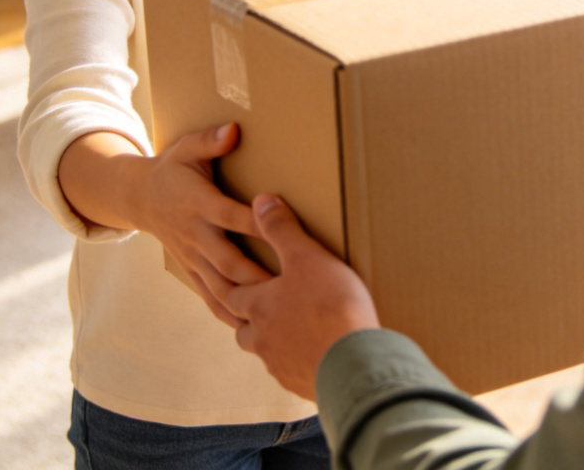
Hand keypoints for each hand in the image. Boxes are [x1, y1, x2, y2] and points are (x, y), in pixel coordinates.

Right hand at [126, 122, 270, 326]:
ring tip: (278, 315)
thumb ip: (210, 140)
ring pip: (220, 285)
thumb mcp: (187, 147)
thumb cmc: (172, 168)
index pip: (231, 215)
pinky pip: (209, 295)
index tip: (282, 227)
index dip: (256, 222)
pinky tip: (249, 327)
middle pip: (229, 260)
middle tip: (291, 287)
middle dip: (259, 275)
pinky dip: (227, 312)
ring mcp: (192, 256)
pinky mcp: (191, 269)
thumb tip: (234, 130)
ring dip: (247, 300)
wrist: (138, 197)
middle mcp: (196, 234)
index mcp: (199, 203)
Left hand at [228, 194, 380, 399]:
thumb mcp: (306, 256)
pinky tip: (310, 352)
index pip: (232, 295)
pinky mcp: (303, 384)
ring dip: (270, 340)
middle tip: (252, 305)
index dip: (230, 284)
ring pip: (265, 353)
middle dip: (244, 317)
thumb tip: (261, 200)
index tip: (230, 275)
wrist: (353, 363)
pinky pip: (291, 371)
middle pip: (242, 330)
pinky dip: (295, 360)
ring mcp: (282, 366)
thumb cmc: (328, 306)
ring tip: (284, 329)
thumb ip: (282, 228)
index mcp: (259, 306)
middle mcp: (263, 339)